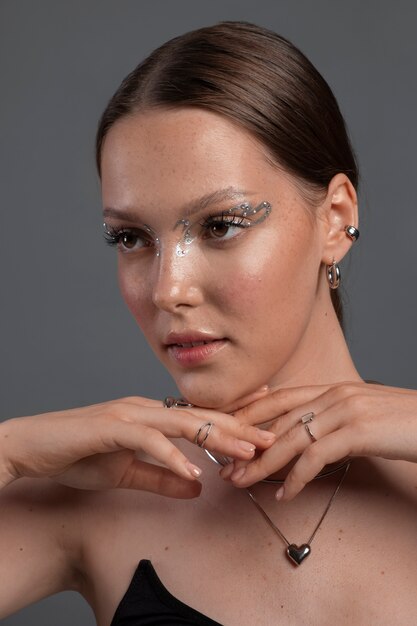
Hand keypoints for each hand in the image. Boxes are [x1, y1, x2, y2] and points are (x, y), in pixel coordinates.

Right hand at [0, 394, 274, 498]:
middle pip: (200, 416)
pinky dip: (171, 457)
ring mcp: (129, 413)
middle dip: (238, 427)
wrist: (33, 447)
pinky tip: (193, 472)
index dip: (233, 418)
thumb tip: (197, 486)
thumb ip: (161, 476)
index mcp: (151, 415)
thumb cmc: (77, 455)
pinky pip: (148, 441)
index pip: (199, 416)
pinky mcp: (111, 426)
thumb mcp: (126, 471)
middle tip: (272, 438)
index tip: (264, 420)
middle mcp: (145, 408)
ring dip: (217, 437)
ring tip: (247, 453)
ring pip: (182, 422)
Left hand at [219, 380, 416, 499]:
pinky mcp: (358, 431)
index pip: (280, 398)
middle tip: (227, 467)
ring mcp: (346, 410)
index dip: (250, 413)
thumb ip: (335, 420)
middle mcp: (335, 394)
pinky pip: (315, 457)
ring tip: (243, 483)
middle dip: (248, 444)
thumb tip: (309, 438)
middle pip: (278, 420)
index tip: (227, 431)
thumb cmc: (404, 424)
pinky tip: (285, 495)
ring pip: (290, 438)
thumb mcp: (363, 416)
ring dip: (262, 464)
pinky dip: (296, 479)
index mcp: (334, 388)